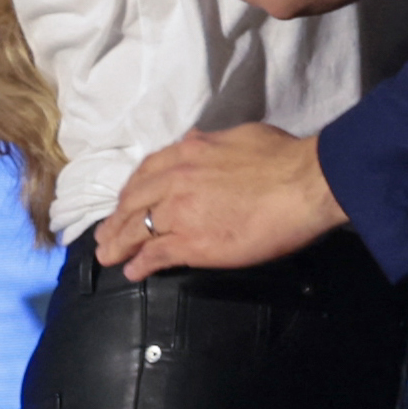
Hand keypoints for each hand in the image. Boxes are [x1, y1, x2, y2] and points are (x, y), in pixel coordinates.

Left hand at [93, 124, 349, 278]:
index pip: (147, 171)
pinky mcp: (190, 242)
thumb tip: (200, 142)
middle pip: (133, 201)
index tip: (125, 201)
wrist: (303, 184)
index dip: (132, 190)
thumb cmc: (284, 158)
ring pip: (136, 229)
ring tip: (107, 257)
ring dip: (118, 244)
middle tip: (104, 234)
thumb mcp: (240, 136)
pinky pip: (155, 254)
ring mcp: (180, 212)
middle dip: (115, 219)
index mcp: (188, 152)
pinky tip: (133, 272)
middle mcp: (175, 179)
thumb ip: (212, 143)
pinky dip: (140, 265)